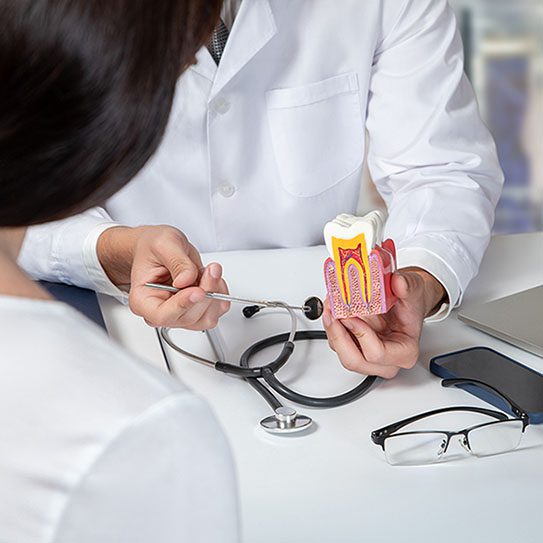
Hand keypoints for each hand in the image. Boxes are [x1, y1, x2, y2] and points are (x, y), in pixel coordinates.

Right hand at [97, 225, 229, 329]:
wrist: (160, 250)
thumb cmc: (153, 249)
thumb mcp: (163, 244)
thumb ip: (177, 262)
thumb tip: (187, 279)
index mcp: (143, 300)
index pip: (162, 315)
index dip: (182, 306)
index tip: (198, 291)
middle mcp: (161, 311)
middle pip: (188, 317)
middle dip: (206, 292)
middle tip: (212, 270)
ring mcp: (181, 313)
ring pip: (205, 318)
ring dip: (215, 294)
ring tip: (209, 272)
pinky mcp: (197, 310)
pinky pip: (217, 311)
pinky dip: (221, 294)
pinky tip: (212, 279)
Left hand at [322, 267, 445, 378]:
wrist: (406, 302)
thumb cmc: (410, 302)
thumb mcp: (414, 289)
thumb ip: (407, 286)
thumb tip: (398, 282)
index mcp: (405, 352)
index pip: (377, 353)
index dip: (360, 334)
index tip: (351, 316)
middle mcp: (386, 361)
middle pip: (353, 360)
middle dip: (338, 336)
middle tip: (332, 313)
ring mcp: (368, 357)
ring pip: (341, 352)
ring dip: (332, 329)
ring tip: (330, 306)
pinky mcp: (355, 348)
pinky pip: (337, 344)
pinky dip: (332, 326)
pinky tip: (332, 310)